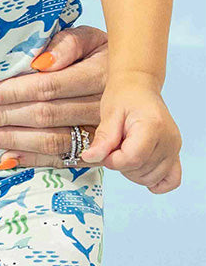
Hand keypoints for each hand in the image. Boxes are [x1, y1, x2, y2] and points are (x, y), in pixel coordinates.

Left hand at [0, 25, 107, 167]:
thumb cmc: (99, 54)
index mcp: (100, 75)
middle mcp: (102, 109)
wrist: (134, 82)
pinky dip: (32, 160)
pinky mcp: (96, 152)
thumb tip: (40, 62)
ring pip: (52, 140)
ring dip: (11, 140)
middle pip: (45, 115)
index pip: (48, 86)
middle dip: (3, 117)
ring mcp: (100, 135)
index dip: (13, 92)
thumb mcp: (88, 38)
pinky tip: (6, 158)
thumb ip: (66, 44)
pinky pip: (62, 159)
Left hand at [81, 74, 181, 192]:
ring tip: (125, 150)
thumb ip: (103, 138)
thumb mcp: (109, 113)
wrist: (139, 86)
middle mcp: (169, 140)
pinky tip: (139, 168)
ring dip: (133, 172)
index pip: (132, 159)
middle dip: (121, 164)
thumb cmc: (123, 96)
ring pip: (152, 179)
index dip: (112, 160)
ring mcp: (175, 148)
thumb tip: (90, 158)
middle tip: (114, 145)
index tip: (103, 150)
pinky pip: (171, 180)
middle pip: (141, 171)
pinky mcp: (175, 153)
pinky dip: (154, 180)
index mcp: (152, 127)